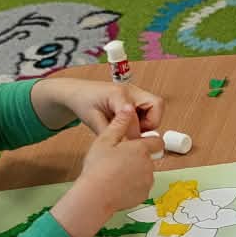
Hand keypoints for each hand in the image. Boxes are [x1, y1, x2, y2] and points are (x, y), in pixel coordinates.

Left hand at [33, 75, 162, 135]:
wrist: (78, 93)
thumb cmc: (83, 102)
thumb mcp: (92, 120)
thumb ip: (109, 132)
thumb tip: (124, 146)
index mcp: (118, 94)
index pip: (135, 115)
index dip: (134, 132)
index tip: (128, 144)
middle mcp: (131, 90)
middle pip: (157, 104)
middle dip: (151, 123)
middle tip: (136, 133)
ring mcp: (135, 93)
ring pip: (156, 107)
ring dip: (149, 122)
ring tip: (131, 129)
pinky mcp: (136, 98)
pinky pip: (150, 110)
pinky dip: (144, 120)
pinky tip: (129, 125)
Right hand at [52, 105, 155, 236]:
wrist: (95, 196)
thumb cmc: (98, 167)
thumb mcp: (105, 140)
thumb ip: (120, 123)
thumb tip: (129, 108)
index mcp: (141, 149)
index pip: (156, 141)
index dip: (147, 142)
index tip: (135, 145)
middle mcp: (149, 165)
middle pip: (148, 158)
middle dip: (137, 158)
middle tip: (117, 161)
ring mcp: (147, 181)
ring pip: (144, 173)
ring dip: (135, 173)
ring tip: (115, 175)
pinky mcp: (143, 195)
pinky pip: (140, 188)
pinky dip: (132, 187)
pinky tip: (117, 186)